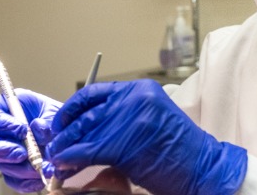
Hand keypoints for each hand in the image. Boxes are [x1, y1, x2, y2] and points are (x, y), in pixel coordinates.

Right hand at [0, 89, 61, 192]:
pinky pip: (11, 179)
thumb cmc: (54, 116)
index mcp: (4, 107)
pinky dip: (24, 182)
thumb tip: (37, 127)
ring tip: (40, 167)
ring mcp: (3, 150)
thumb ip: (46, 118)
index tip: (22, 130)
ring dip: (19, 168)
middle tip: (22, 154)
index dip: (1, 124)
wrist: (66, 133)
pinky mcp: (12, 167)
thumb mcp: (53, 110)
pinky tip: (39, 179)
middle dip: (1, 150)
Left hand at [48, 79, 247, 194]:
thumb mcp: (150, 121)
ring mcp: (129, 118)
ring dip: (65, 147)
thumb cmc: (178, 148)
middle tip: (55, 144)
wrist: (201, 165)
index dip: (73, 108)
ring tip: (58, 159)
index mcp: (141, 89)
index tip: (61, 122)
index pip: (95, 92)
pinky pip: (88, 150)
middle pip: (87, 112)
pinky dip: (72, 159)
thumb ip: (120, 118)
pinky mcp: (124, 142)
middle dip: (65, 131)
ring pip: (84, 131)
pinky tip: (67, 166)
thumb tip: (84, 130)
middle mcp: (135, 98)